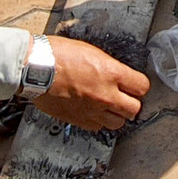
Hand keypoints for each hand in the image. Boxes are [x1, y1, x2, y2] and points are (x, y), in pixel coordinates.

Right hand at [33, 36, 150, 130]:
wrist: (35, 69)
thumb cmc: (57, 54)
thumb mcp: (90, 51)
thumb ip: (108, 66)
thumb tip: (116, 74)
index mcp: (111, 73)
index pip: (142, 86)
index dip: (139, 85)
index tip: (135, 85)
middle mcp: (106, 95)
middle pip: (134, 109)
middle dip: (131, 103)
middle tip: (124, 97)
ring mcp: (93, 110)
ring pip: (118, 123)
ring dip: (116, 115)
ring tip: (107, 106)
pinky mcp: (79, 120)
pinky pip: (98, 127)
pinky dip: (98, 121)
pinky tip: (92, 110)